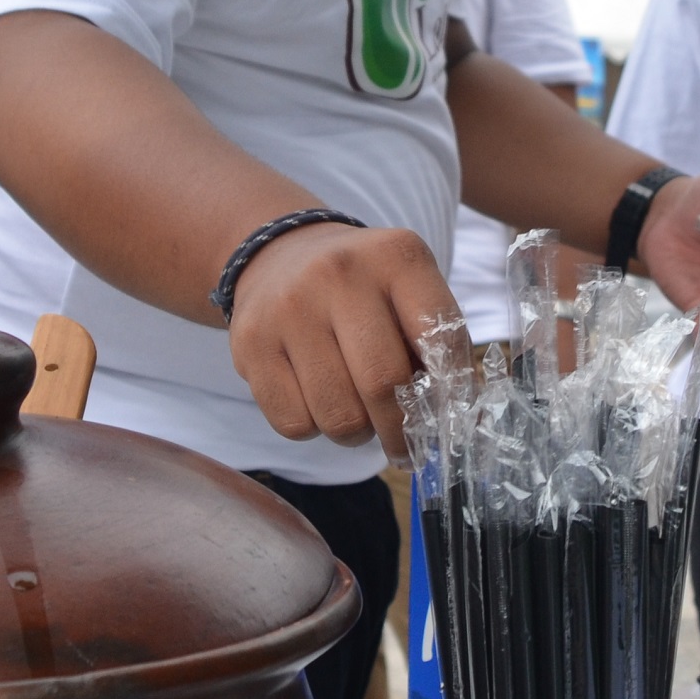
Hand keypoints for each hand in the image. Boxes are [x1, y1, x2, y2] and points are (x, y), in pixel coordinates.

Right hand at [226, 222, 455, 459]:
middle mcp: (339, 273)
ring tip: (358, 416)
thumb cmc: (361, 289)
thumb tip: (450, 416)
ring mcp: (289, 307)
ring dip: (357, 433)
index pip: (439, 339)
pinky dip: (313, 429)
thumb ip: (434, 342)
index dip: (448, 391)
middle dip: (400, 430)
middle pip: (383, 384)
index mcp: (395, 256)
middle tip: (404, 443)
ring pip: (339, 415)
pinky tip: (317, 402)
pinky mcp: (250, 342)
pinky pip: (294, 424)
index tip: (445, 416)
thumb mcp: (406, 289)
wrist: (278, 256)